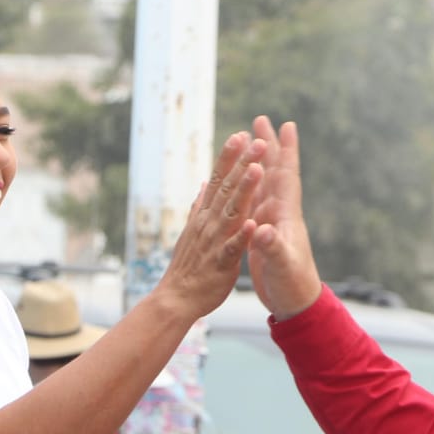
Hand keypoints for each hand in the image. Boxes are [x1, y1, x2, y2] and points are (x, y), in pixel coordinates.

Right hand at [157, 132, 265, 317]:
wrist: (175, 299)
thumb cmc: (187, 266)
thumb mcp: (191, 230)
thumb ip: (199, 206)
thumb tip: (203, 184)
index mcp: (205, 215)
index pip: (218, 180)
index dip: (228, 157)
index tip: (240, 134)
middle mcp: (209, 223)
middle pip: (227, 188)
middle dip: (242, 164)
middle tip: (255, 139)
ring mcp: (215, 241)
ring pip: (232, 211)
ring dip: (245, 190)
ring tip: (257, 169)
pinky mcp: (222, 262)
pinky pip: (234, 246)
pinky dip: (243, 235)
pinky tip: (254, 223)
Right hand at [247, 117, 321, 319]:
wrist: (294, 305)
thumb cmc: (292, 284)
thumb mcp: (280, 266)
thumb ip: (271, 247)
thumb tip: (259, 229)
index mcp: (286, 216)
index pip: (286, 177)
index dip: (287, 152)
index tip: (287, 125)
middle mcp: (279, 214)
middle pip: (273, 173)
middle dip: (268, 147)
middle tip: (261, 120)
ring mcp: (270, 223)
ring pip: (261, 185)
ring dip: (256, 162)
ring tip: (249, 142)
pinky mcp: (261, 235)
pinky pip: (251, 204)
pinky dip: (246, 189)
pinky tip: (238, 181)